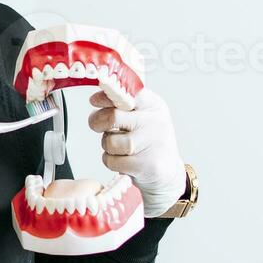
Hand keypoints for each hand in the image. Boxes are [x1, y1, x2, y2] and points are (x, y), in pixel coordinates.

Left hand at [86, 87, 185, 217]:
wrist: (167, 171)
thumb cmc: (149, 141)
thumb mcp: (142, 116)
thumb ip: (122, 105)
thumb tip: (95, 98)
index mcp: (153, 105)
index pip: (128, 92)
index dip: (106, 96)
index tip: (94, 101)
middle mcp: (155, 121)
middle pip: (113, 117)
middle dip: (97, 122)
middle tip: (96, 126)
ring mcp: (152, 144)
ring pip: (110, 141)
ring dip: (107, 145)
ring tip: (117, 147)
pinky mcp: (147, 165)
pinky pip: (112, 161)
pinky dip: (111, 161)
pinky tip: (122, 161)